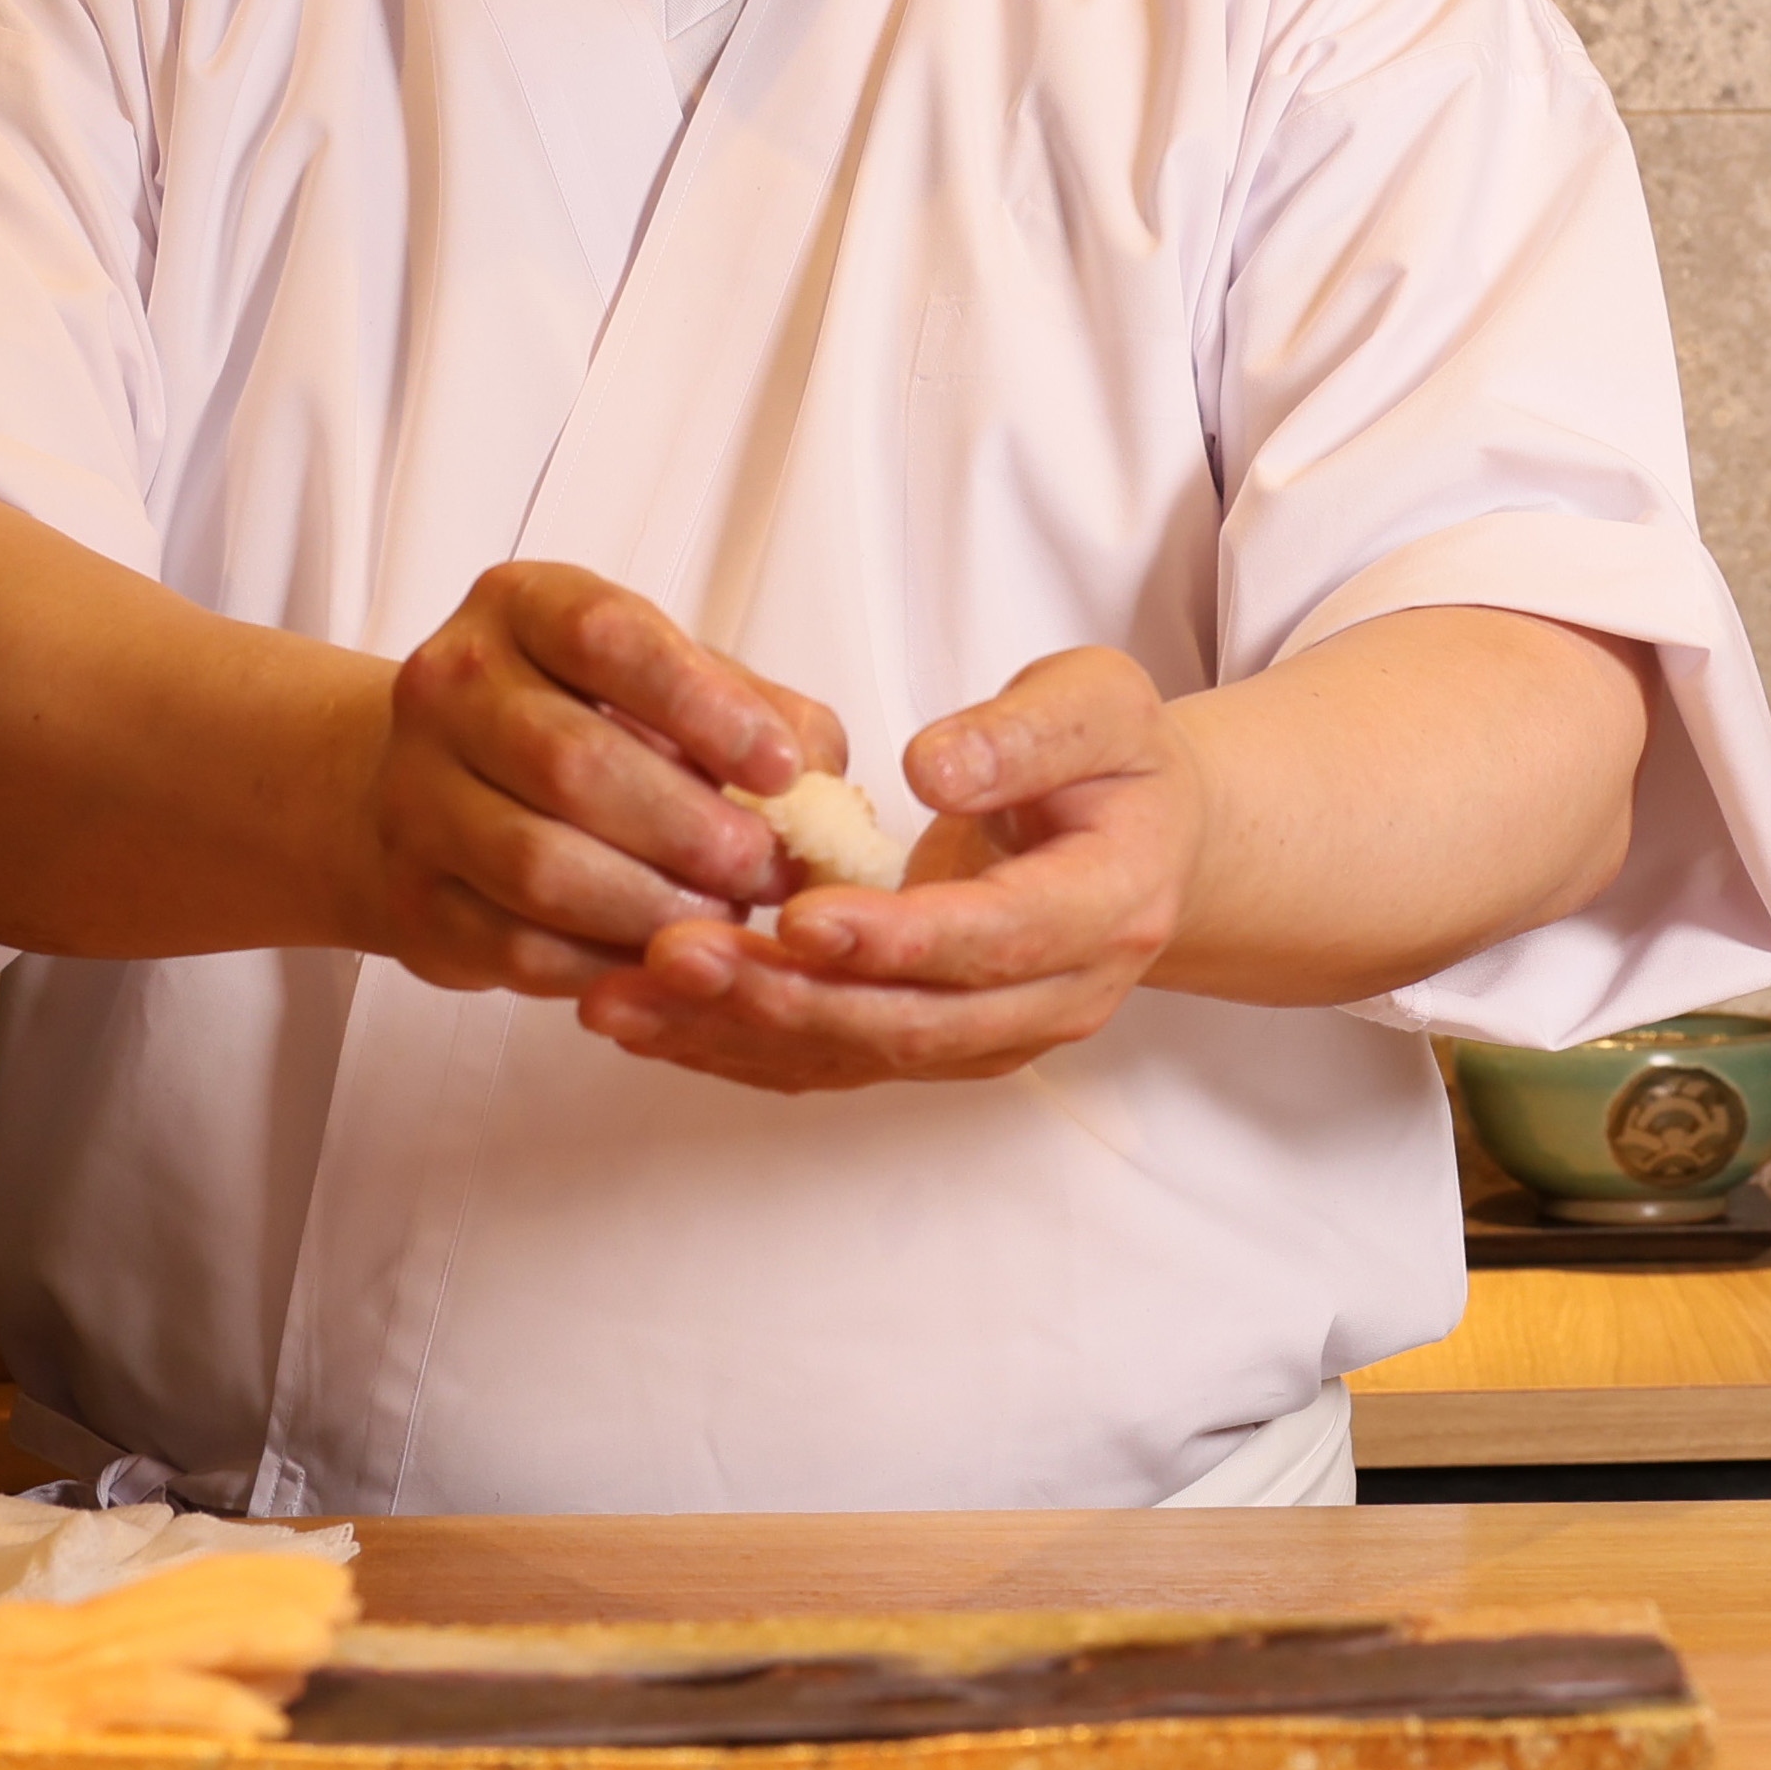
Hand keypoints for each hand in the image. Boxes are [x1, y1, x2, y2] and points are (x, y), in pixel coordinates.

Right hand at [364, 563, 840, 998]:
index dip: (704, 706)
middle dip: (693, 829)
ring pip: (542, 866)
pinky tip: (661, 960)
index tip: (781, 770)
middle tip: (770, 870)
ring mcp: (414, 794)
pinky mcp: (412, 897)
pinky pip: (516, 945)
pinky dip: (605, 963)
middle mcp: (449, 686)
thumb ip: (760, 712)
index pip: (607, 637)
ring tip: (725, 918)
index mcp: (521, 607)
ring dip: (654, 906)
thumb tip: (819, 780)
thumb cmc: (590, 722)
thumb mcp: (677, 684)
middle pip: (574, 763)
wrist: (441, 786)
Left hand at [580, 647, 1196, 1090]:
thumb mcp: (1100, 706)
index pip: (992, 938)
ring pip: (857, 1057)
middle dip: (786, 998)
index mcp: (1107, 907)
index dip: (895, 937)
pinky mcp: (935, 1049)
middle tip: (671, 954)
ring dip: (736, 1035)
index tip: (798, 914)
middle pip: (912, 1023)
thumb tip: (932, 764)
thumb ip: (1023, 734)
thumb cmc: (1116, 763)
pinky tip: (644, 1022)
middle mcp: (1055, 998)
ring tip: (620, 998)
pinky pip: (830, 1064)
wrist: (1150, 847)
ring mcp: (993, 1039)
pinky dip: (734, 1050)